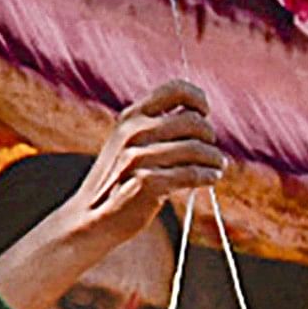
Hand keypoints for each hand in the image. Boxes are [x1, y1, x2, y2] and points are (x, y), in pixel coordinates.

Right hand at [36, 82, 225, 258]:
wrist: (90, 219)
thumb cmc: (118, 181)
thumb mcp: (129, 143)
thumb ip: (156, 128)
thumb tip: (199, 117)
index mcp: (131, 116)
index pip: (175, 89)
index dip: (197, 99)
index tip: (204, 113)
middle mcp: (134, 131)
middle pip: (193, 121)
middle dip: (208, 136)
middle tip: (210, 151)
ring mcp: (139, 156)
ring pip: (197, 148)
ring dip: (214, 158)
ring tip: (217, 166)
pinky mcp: (148, 182)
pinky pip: (192, 174)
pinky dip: (207, 176)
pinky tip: (211, 178)